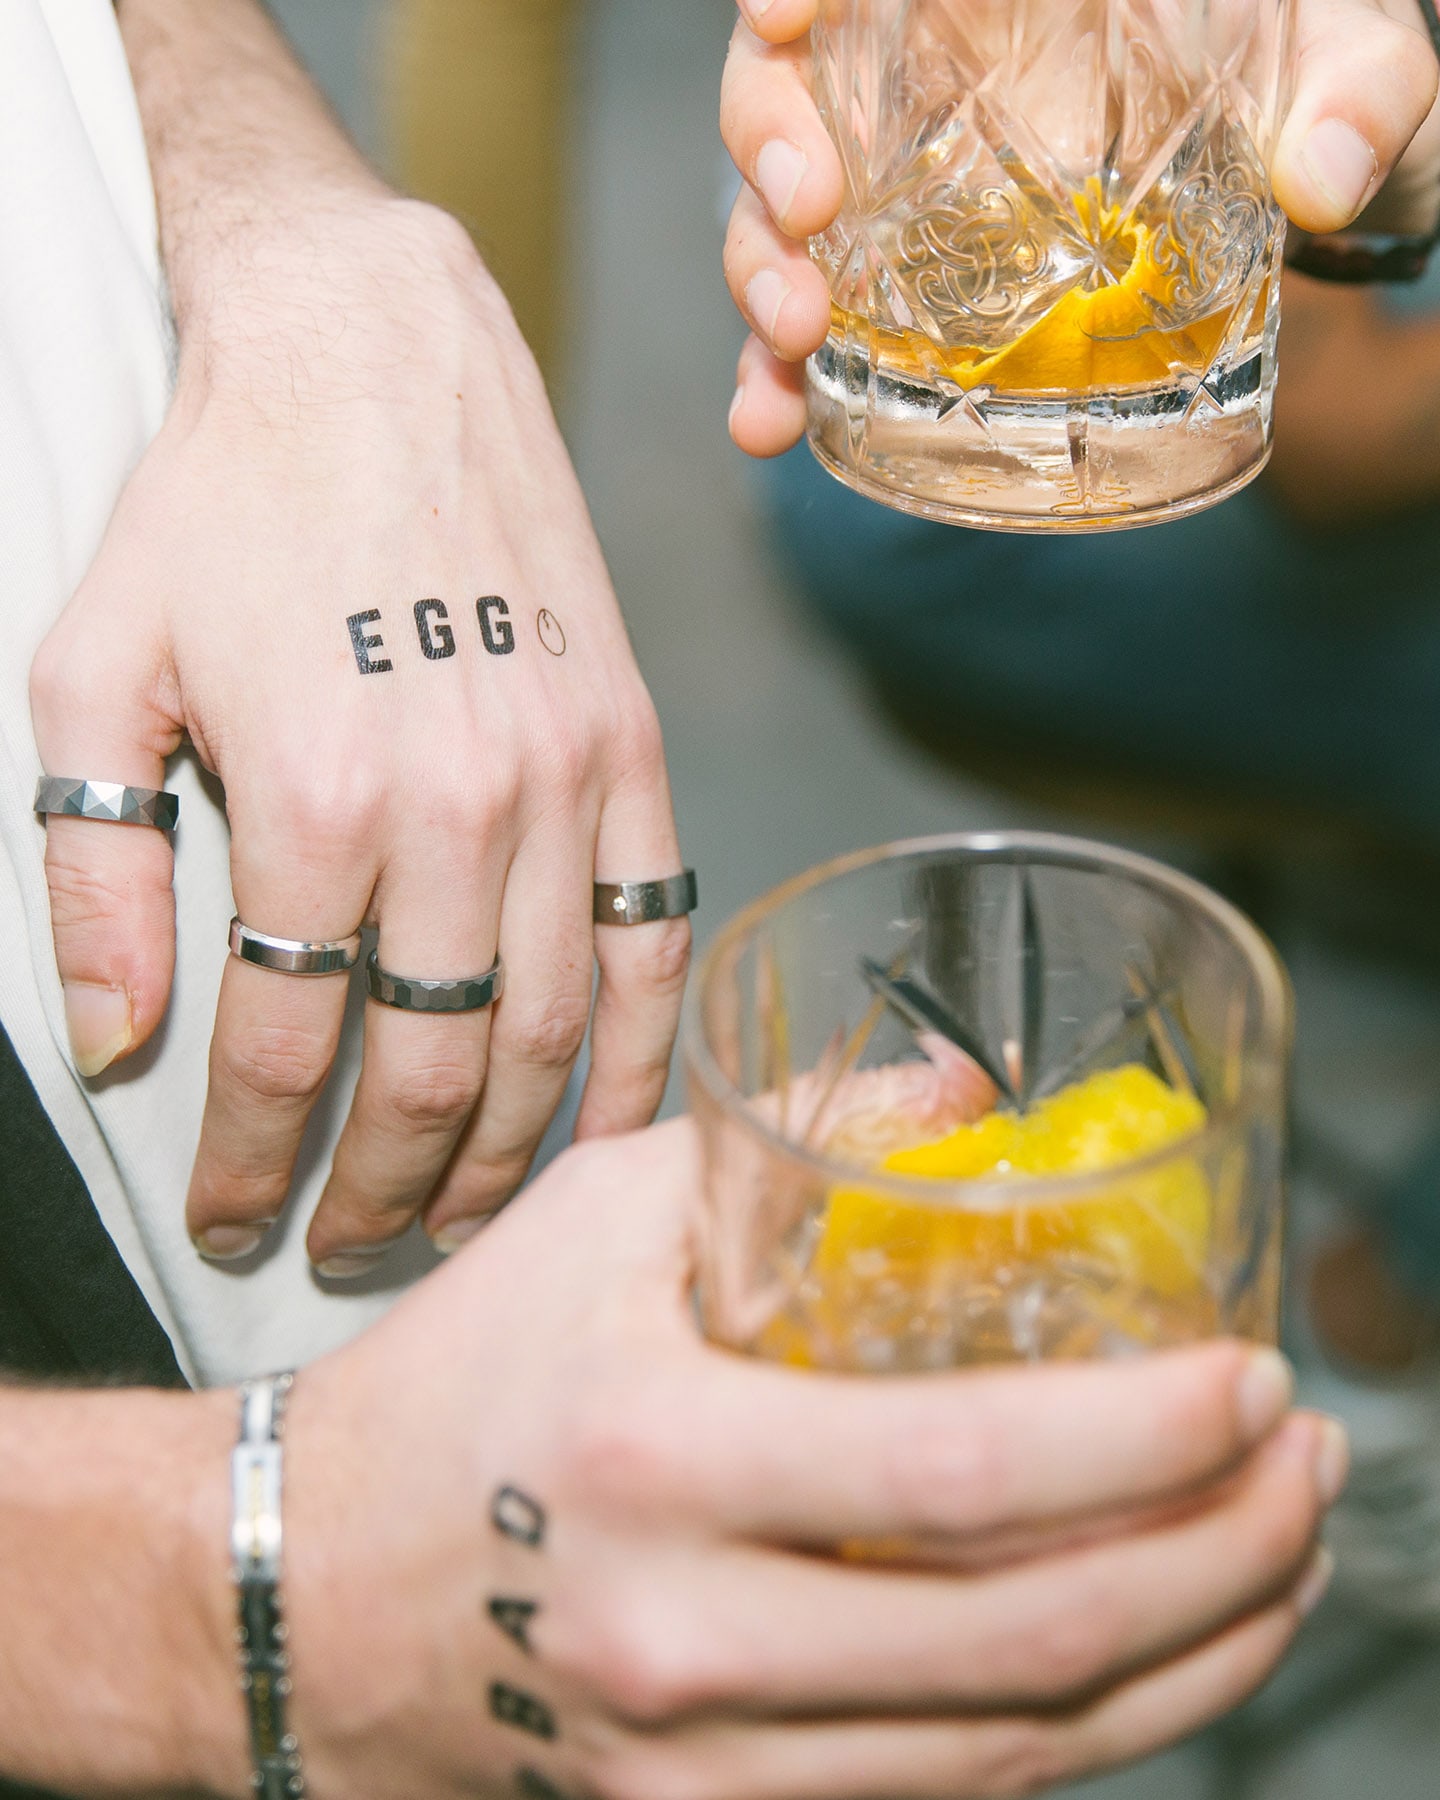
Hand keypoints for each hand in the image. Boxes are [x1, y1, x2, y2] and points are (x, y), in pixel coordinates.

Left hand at [30, 197, 687, 1271]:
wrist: (374, 352)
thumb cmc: (224, 503)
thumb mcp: (91, 668)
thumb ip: (93, 868)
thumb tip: (120, 1042)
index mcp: (310, 798)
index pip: (280, 1046)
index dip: (249, 1160)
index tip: (231, 1218)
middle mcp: (456, 808)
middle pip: (431, 1070)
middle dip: (381, 1190)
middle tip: (347, 1244)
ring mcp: (566, 782)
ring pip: (550, 1033)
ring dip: (504, 1155)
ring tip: (457, 1219)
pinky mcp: (634, 751)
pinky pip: (656, 941)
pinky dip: (639, 1056)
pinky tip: (604, 1129)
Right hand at [265, 1119, 1343, 1799]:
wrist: (314, 1592)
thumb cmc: (464, 1377)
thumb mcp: (606, 1211)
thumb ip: (793, 1137)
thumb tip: (970, 1096)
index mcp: (654, 1456)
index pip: (953, 1473)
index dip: (1137, 1438)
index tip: (1252, 1379)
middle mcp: (681, 1635)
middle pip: (1021, 1642)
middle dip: (1217, 1558)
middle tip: (1304, 1466)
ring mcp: (699, 1767)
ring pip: (1011, 1756)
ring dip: (1186, 1660)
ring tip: (1278, 1557)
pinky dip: (1078, 1734)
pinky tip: (1149, 1654)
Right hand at [721, 0, 1439, 456]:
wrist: (1308, 178)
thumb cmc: (1316, 83)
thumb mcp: (1357, 62)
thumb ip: (1357, 89)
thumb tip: (1320, 177)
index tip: (786, 8)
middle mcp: (938, 82)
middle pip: (792, 85)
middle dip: (770, 139)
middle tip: (806, 209)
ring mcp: (911, 194)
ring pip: (782, 213)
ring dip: (760, 273)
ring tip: (791, 338)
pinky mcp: (913, 294)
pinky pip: (823, 326)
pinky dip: (779, 376)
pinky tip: (768, 423)